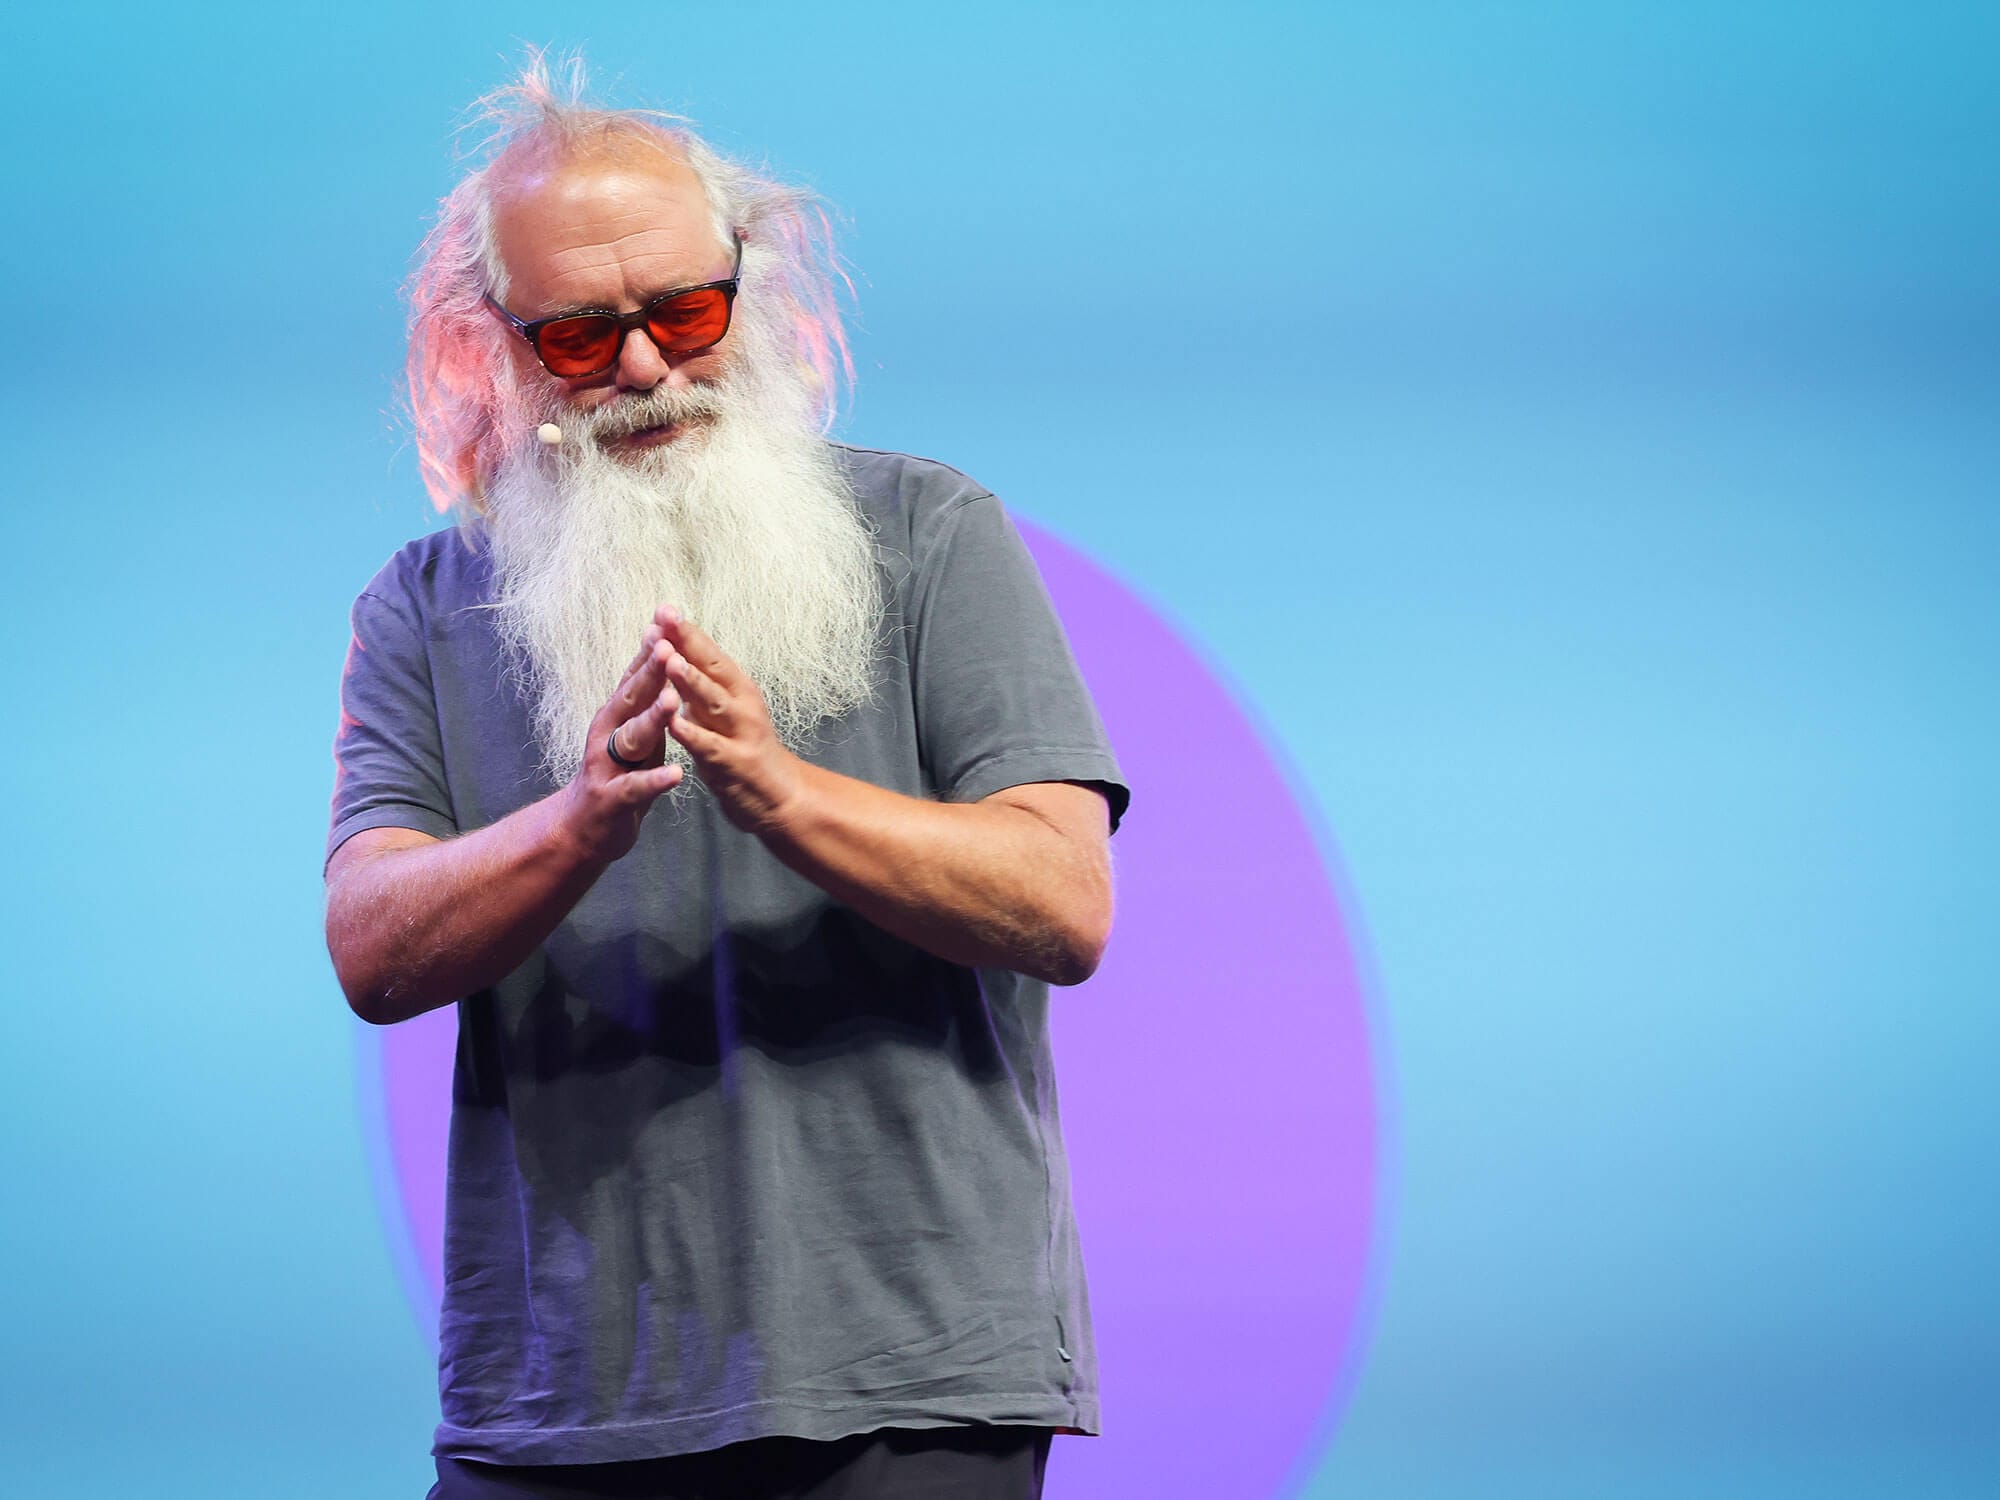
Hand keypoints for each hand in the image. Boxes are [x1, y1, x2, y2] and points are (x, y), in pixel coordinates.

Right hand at [559, 621, 685, 860]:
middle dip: (650, 672)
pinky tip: (675, 773)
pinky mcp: (612, 799)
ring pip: (631, 738)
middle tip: (668, 646)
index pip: (636, 676)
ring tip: (671, 701)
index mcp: (616, 714)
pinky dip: (654, 780)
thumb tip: (660, 647)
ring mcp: (606, 766)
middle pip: (631, 698)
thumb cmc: (618, 771)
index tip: (667, 618)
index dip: (652, 648)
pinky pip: (635, 788)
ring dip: (652, 719)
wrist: (583, 829)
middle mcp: (607, 733)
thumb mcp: (632, 729)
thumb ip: (644, 695)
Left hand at [655, 606, 805, 834]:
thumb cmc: (744, 747)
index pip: (708, 652)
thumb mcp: (723, 709)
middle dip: (687, 643)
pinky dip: (692, 734)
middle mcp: (741, 703)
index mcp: (736, 687)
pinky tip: (673, 723)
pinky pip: (711, 747)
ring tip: (670, 661)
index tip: (663, 607)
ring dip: (691, 681)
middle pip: (712, 668)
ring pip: (713, 702)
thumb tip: (672, 646)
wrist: (782, 796)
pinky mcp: (735, 763)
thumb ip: (698, 683)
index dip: (686, 630)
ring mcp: (741, 733)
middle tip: (665, 620)